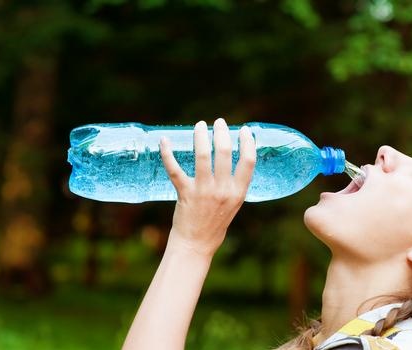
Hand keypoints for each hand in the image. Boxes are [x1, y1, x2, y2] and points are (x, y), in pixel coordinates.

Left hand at [159, 118, 255, 256]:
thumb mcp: (233, 204)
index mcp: (238, 193)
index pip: (248, 162)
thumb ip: (234, 183)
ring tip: (200, 125)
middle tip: (218, 122)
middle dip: (221, 133)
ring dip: (200, 136)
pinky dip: (167, 153)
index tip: (244, 130)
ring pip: (202, 156)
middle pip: (224, 153)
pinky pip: (174, 169)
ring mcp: (204, 191)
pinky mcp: (185, 193)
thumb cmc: (215, 223)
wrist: (196, 244)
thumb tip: (232, 157)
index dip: (248, 143)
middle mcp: (223, 191)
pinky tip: (163, 140)